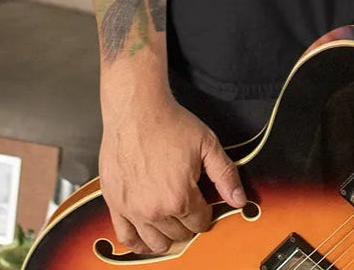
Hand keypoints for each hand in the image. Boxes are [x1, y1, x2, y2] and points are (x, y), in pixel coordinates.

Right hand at [98, 87, 246, 254]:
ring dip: (167, 236)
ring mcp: (132, 210)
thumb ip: (225, 174)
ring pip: (155, 242)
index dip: (206, 212)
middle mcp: (155, 210)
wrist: (136, 110)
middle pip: (179, 234)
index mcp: (180, 197)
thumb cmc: (169, 123)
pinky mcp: (115, 203)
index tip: (204, 203)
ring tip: (171, 221)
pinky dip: (138, 243)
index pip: (200, 223)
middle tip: (188, 205)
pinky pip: (126, 238)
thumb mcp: (207, 144)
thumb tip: (239, 200)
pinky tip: (145, 238)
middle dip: (188, 222)